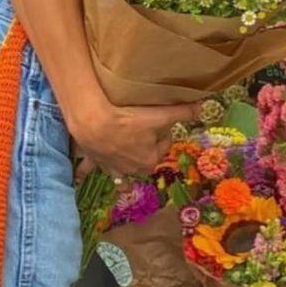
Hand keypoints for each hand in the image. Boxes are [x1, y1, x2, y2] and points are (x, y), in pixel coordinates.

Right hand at [71, 98, 201, 176]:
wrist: (95, 124)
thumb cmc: (130, 121)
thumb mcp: (160, 115)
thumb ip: (183, 112)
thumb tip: (205, 107)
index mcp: (150, 160)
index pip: (163, 143)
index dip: (162, 130)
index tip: (156, 117)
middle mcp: (133, 170)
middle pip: (144, 155)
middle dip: (144, 144)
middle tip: (140, 124)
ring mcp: (113, 168)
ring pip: (122, 169)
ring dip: (123, 163)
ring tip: (120, 153)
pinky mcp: (95, 162)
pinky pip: (90, 170)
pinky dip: (86, 172)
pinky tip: (80, 179)